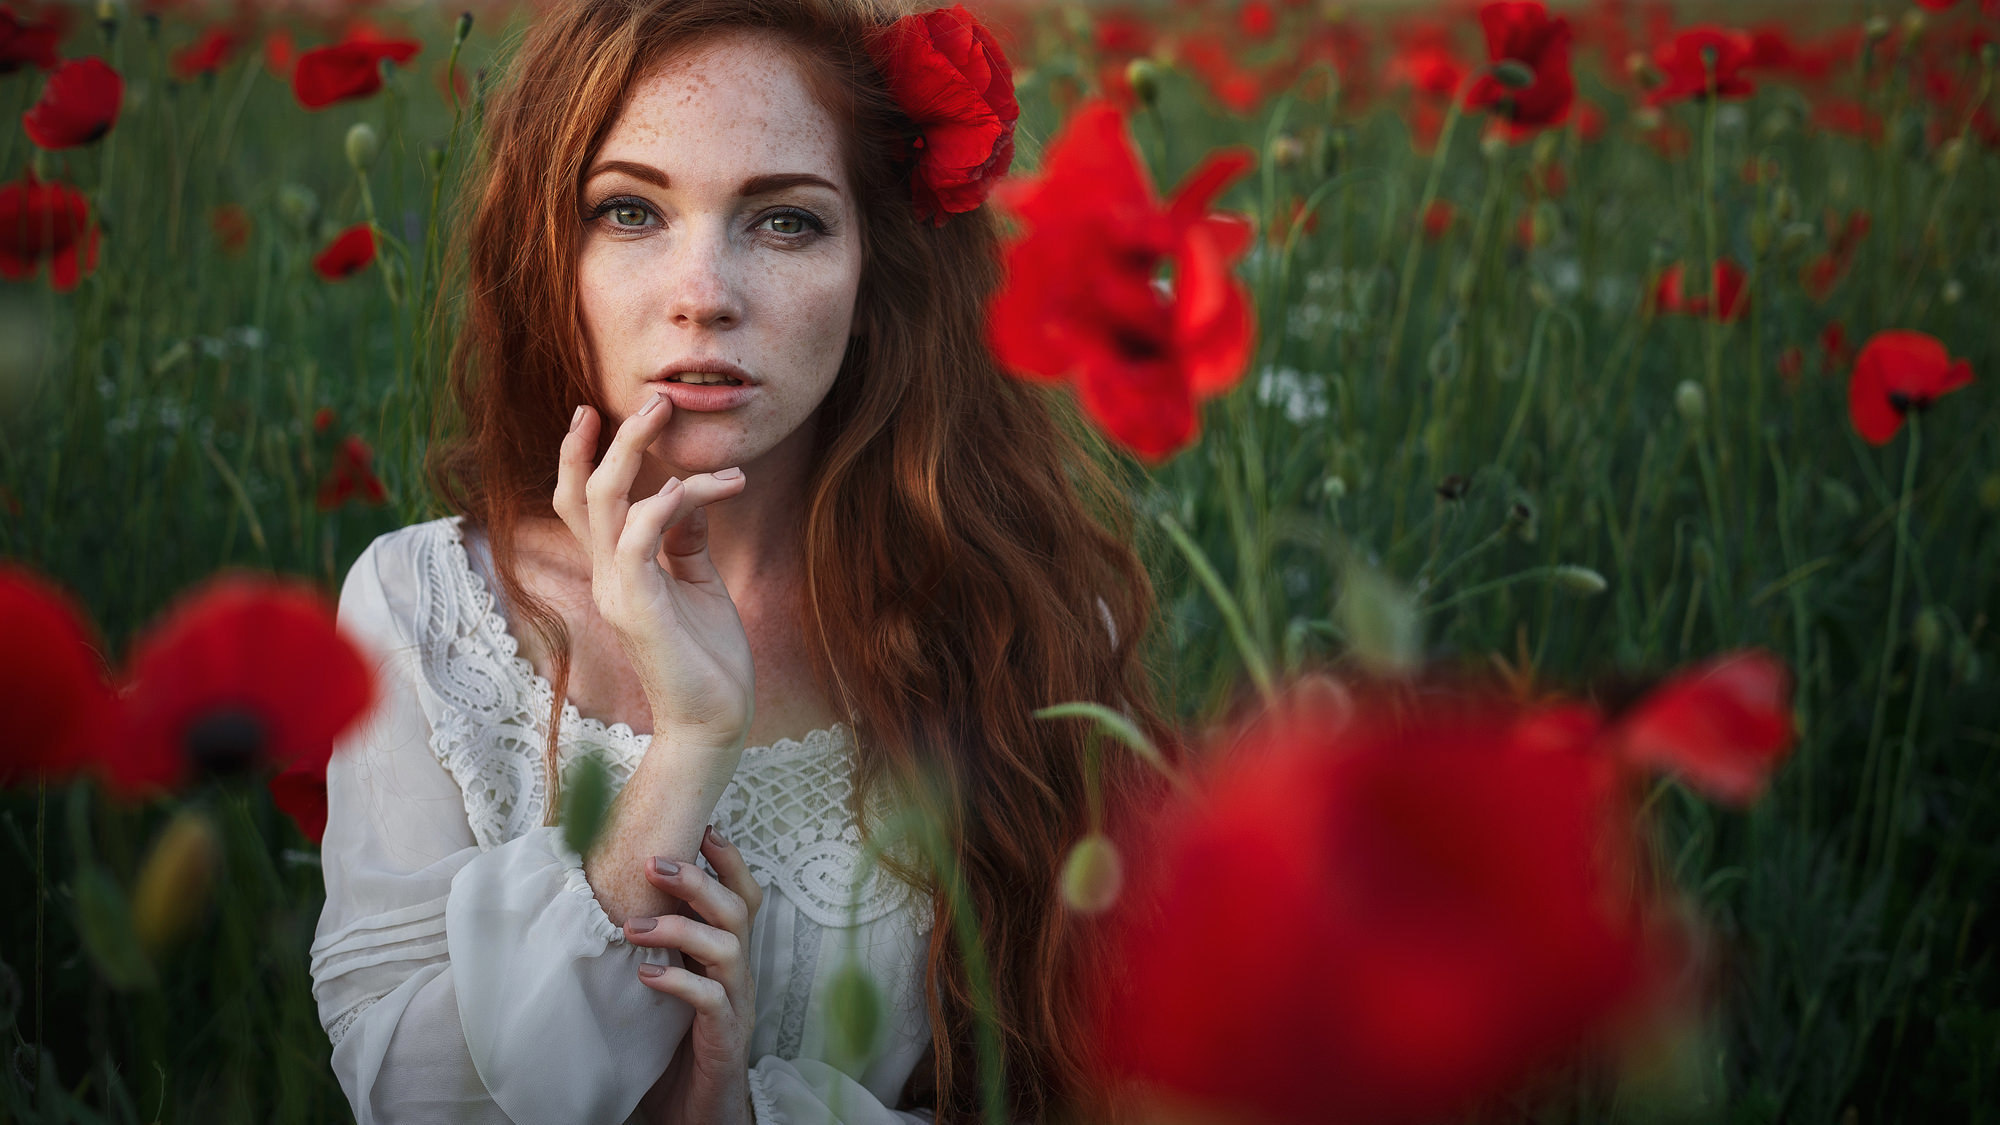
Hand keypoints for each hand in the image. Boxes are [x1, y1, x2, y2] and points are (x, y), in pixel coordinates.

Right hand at [555, 394, 754, 751]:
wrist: (714, 722)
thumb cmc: (709, 658)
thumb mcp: (699, 585)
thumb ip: (685, 541)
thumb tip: (685, 493)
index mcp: (617, 571)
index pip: (582, 503)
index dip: (580, 455)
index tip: (596, 410)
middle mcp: (606, 576)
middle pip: (583, 491)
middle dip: (610, 439)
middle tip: (650, 398)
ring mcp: (617, 591)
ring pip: (605, 502)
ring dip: (637, 452)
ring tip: (673, 416)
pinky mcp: (639, 607)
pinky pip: (640, 537)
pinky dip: (668, 502)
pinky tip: (707, 487)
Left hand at [631, 826, 764, 1124]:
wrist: (696, 1114)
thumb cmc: (673, 1048)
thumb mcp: (665, 988)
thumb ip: (653, 950)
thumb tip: (606, 902)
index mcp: (728, 957)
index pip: (742, 896)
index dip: (729, 860)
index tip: (701, 829)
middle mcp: (739, 974)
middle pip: (738, 910)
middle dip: (699, 880)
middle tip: (653, 864)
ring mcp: (736, 1004)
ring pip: (728, 948)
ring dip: (680, 929)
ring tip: (632, 929)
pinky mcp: (725, 1037)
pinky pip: (710, 1000)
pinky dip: (680, 982)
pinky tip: (647, 977)